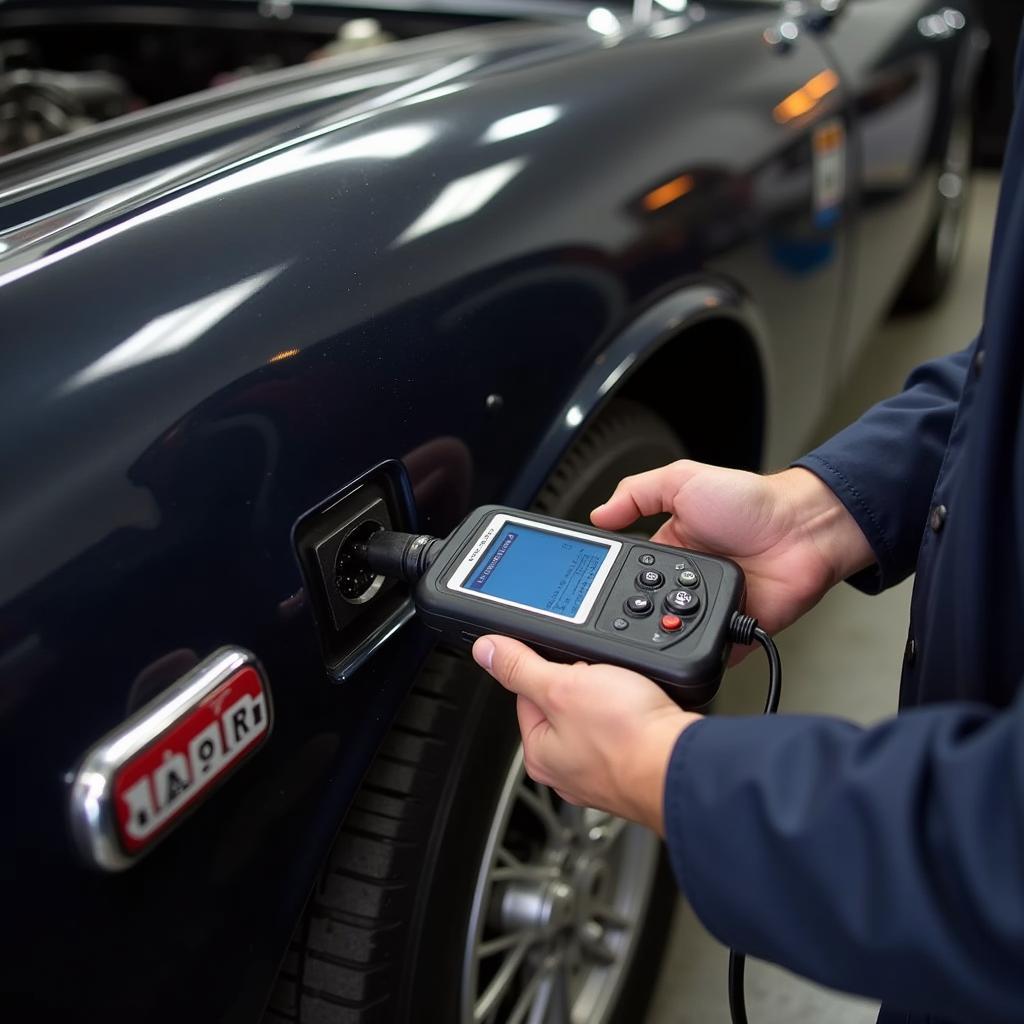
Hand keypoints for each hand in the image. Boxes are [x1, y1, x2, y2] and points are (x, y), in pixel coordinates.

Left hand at [472, 635, 696, 834]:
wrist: (683, 765)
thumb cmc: (625, 736)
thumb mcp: (562, 687)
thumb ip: (521, 667)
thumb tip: (488, 650)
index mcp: (540, 753)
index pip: (528, 693)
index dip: (553, 669)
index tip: (573, 666)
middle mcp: (567, 770)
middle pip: (565, 704)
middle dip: (586, 685)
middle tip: (607, 683)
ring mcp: (603, 772)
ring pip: (599, 716)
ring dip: (614, 699)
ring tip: (628, 698)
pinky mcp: (634, 768)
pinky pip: (626, 731)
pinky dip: (635, 718)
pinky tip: (644, 714)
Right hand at [591, 461, 873, 655]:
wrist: (803, 529)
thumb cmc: (752, 502)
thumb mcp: (683, 480)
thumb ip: (637, 491)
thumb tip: (599, 513)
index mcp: (668, 546)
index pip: (628, 568)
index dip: (611, 577)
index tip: (593, 584)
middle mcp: (684, 580)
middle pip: (643, 604)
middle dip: (634, 607)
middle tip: (632, 602)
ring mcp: (706, 607)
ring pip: (669, 629)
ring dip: (664, 625)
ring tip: (663, 615)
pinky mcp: (728, 630)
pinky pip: (705, 649)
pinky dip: (697, 650)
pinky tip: (687, 642)